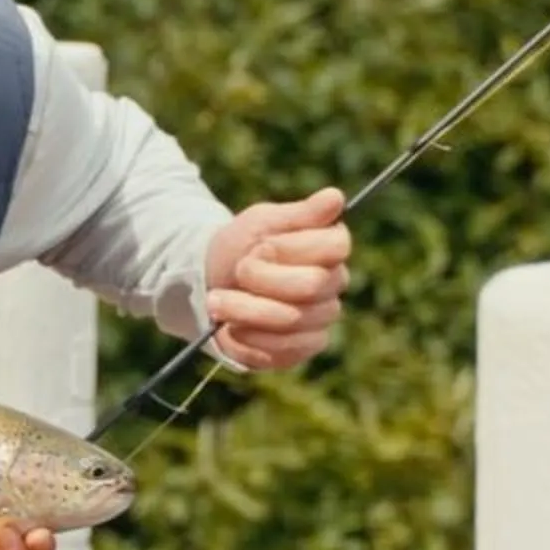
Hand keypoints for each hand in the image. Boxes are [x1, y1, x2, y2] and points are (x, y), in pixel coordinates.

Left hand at [203, 186, 351, 369]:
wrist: (214, 280)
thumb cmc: (243, 245)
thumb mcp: (263, 221)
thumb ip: (300, 214)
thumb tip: (335, 197)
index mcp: (331, 250)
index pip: (334, 247)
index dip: (291, 248)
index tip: (260, 247)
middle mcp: (333, 286)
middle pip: (310, 285)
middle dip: (264, 278)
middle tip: (236, 271)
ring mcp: (319, 320)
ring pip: (292, 321)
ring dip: (246, 311)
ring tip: (216, 301)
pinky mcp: (299, 350)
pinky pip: (280, 352)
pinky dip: (247, 339)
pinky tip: (229, 328)